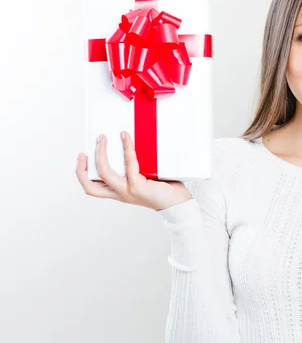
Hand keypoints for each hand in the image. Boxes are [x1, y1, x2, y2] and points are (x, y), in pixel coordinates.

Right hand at [75, 131, 192, 210]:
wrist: (179, 204)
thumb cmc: (165, 190)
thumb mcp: (144, 179)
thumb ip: (134, 168)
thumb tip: (129, 145)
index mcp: (119, 193)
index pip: (93, 188)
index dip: (82, 174)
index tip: (82, 157)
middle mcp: (120, 194)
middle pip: (90, 186)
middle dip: (81, 168)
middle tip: (84, 151)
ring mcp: (128, 191)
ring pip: (105, 173)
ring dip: (101, 153)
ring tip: (103, 139)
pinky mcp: (138, 186)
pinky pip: (129, 164)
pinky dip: (126, 148)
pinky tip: (126, 137)